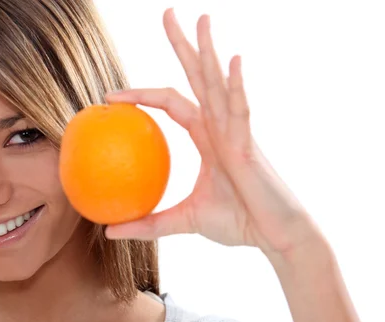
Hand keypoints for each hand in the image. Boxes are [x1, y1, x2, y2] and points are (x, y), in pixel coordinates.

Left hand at [105, 9, 323, 256]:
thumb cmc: (239, 223)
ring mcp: (237, 130)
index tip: (111, 96)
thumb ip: (148, 224)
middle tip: (167, 12)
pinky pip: (241, 110)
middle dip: (184, 44)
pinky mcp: (250, 144)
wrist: (275, 236)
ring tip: (199, 18)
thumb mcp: (183, 222)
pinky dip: (236, 86)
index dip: (142, 95)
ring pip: (217, 84)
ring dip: (208, 51)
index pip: (170, 104)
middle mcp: (221, 126)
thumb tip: (108, 231)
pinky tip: (232, 61)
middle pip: (196, 76)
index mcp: (207, 137)